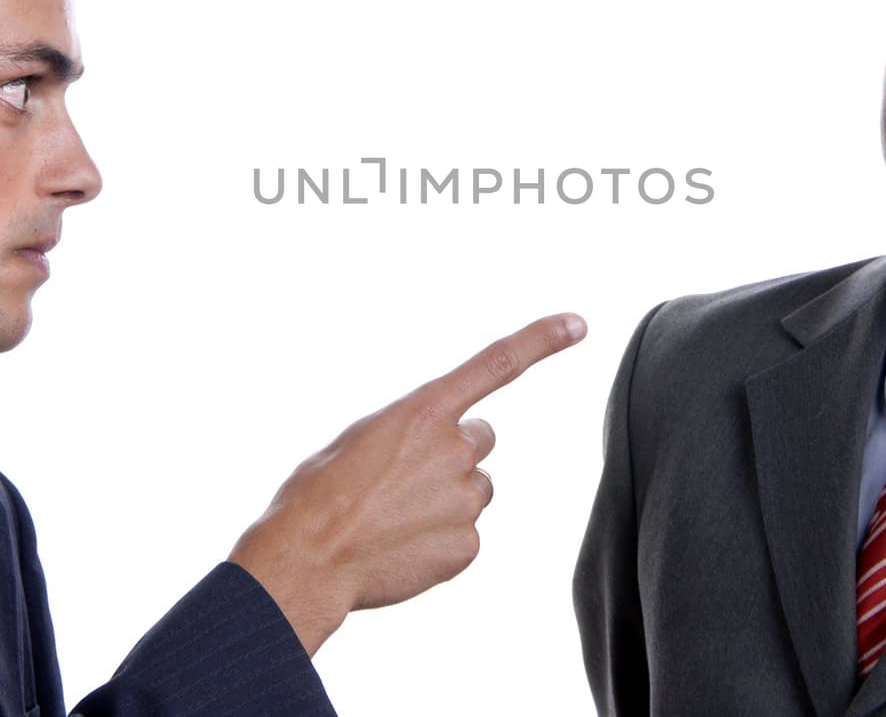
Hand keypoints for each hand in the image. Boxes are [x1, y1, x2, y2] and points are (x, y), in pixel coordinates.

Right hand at [228, 312, 586, 654]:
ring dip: (444, 499)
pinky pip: (466, 536)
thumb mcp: (358, 441)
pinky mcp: (468, 546)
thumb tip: (424, 457)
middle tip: (405, 479)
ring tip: (394, 518)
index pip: (495, 364)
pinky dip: (439, 541)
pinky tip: (401, 547)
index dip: (541, 340)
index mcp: (422, 411)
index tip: (578, 323)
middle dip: (451, 454)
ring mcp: (465, 499)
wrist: (307, 561)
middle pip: (479, 440)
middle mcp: (454, 448)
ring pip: (472, 490)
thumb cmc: (317, 497)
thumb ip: (407, 435)